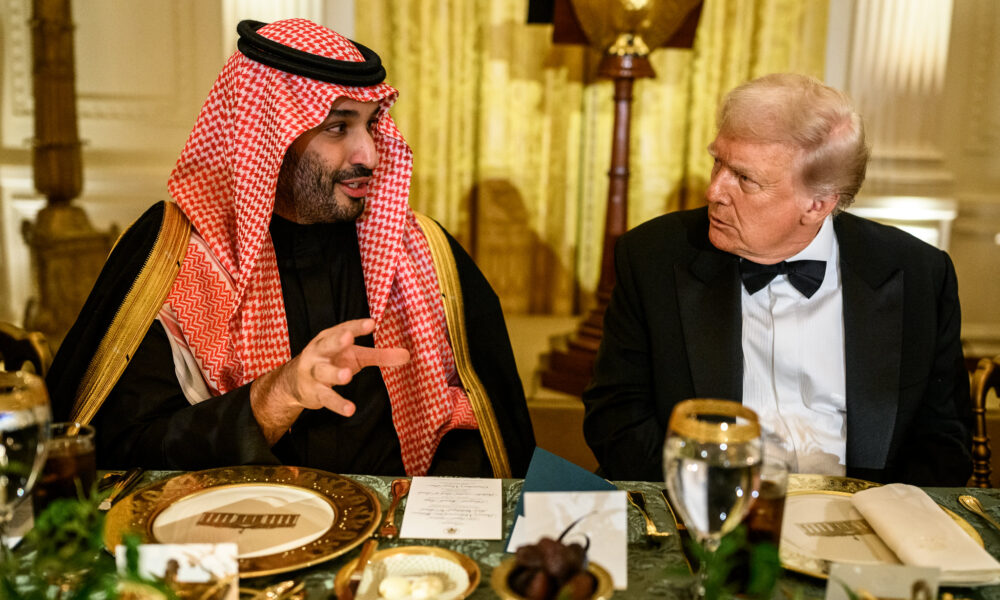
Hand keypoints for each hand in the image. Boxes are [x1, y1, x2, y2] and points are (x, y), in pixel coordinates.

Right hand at [250, 318, 409, 443]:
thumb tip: (407, 355)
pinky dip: (337, 403)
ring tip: (347, 375)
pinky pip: (326, 397)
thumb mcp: (356, 356)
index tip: (372, 323)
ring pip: (323, 371)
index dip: (357, 326)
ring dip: (335, 373)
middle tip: (348, 338)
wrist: (295, 383)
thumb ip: (380, 355)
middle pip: (327, 344)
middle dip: (337, 340)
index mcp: (330, 338)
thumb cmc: (332, 361)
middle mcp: (319, 352)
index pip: (344, 328)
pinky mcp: (314, 392)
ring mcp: (314, 372)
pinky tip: (350, 409)